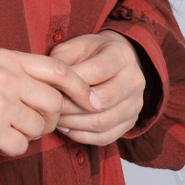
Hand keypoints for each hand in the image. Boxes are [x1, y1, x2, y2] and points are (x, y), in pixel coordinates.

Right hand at [0, 47, 98, 162]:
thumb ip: (18, 73)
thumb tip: (59, 93)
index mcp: (5, 57)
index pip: (58, 70)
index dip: (81, 88)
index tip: (94, 102)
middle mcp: (4, 76)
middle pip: (55, 103)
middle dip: (49, 120)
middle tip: (28, 124)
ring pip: (39, 127)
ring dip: (25, 135)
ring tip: (0, 129)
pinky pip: (21, 148)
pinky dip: (9, 150)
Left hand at [44, 29, 147, 145]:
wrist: (116, 61)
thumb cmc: (91, 53)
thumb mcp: (76, 46)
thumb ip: (64, 60)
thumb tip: (49, 84)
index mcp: (122, 55)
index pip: (98, 71)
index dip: (73, 82)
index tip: (52, 85)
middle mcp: (134, 81)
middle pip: (104, 100)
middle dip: (71, 105)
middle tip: (51, 105)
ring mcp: (135, 104)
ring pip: (103, 122)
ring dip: (74, 123)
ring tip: (56, 117)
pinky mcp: (130, 123)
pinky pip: (104, 137)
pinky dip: (81, 135)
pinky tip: (66, 127)